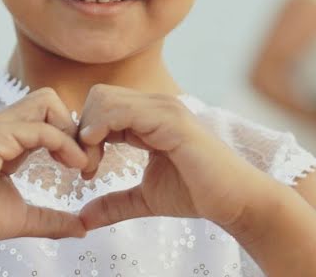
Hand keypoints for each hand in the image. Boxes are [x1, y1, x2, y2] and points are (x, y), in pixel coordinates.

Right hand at [0, 88, 88, 251]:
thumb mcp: (25, 217)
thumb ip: (53, 218)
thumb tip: (82, 227)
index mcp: (8, 137)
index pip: (48, 114)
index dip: (70, 133)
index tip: (82, 165)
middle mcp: (2, 125)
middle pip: (48, 98)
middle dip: (73, 124)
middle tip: (83, 159)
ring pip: (46, 102)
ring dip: (70, 131)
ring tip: (79, 162)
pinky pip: (39, 129)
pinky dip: (63, 143)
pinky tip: (72, 164)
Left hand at [76, 85, 265, 231]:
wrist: (233, 200)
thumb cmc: (196, 193)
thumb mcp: (145, 198)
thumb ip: (114, 202)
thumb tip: (82, 218)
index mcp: (148, 116)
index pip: (102, 105)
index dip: (85, 135)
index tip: (86, 171)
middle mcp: (156, 105)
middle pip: (98, 97)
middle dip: (82, 132)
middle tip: (87, 169)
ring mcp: (164, 108)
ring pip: (105, 99)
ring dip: (88, 133)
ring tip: (93, 168)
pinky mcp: (171, 120)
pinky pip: (124, 111)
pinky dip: (102, 129)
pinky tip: (100, 156)